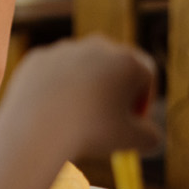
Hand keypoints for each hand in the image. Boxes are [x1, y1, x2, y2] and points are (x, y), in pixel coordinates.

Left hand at [0, 36, 159, 155]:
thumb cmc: (91, 133)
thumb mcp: (132, 141)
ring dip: (85, 87)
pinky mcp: (38, 57)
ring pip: (82, 69)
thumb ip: (150, 137)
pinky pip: (54, 73)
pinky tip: (53, 111)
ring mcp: (66, 48)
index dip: (144, 98)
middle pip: (114, 66)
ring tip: (77, 117)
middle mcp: (98, 46)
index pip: (146, 74)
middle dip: (115, 89)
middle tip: (108, 117)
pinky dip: (57, 89)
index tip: (133, 119)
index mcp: (128, 61)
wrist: (38, 128)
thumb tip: (149, 135)